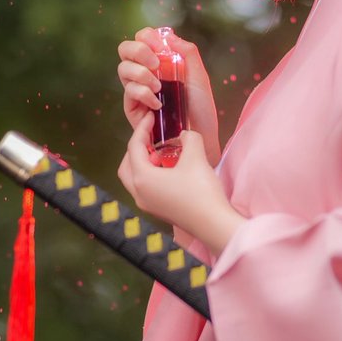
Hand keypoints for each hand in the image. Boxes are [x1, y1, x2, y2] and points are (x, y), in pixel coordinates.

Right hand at [117, 27, 220, 166]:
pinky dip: (143, 94)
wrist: (199, 135)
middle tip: (156, 65)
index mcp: (160, 61)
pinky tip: (157, 104)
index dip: (147, 37)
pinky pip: (129, 92)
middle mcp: (145, 72)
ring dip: (141, 74)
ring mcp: (137, 89)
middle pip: (125, 49)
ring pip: (123, 69)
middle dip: (138, 51)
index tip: (161, 47)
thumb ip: (188, 52)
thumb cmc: (200, 107)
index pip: (142, 38)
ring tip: (159, 88)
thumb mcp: (199, 76)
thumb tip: (169, 36)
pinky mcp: (133, 108)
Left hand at [118, 114, 244, 256]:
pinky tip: (169, 169)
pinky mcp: (158, 210)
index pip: (134, 147)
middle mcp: (139, 192)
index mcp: (142, 178)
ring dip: (144, 163)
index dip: (143, 128)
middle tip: (152, 136)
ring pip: (134, 178)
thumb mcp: (196, 157)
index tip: (152, 116)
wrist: (214, 224)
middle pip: (127, 165)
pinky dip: (151, 175)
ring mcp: (147, 204)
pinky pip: (145, 188)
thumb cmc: (201, 190)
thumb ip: (189, 138)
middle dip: (137, 148)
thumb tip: (185, 134)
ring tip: (161, 152)